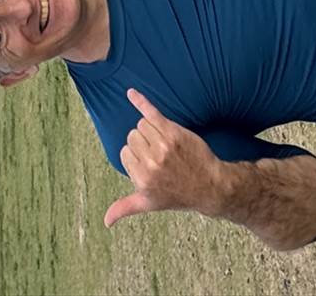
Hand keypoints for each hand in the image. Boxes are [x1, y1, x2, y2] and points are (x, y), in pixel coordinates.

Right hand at [104, 89, 227, 227]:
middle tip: (161, 156)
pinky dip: (141, 102)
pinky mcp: (173, 132)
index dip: (136, 156)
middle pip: (133, 136)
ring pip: (142, 125)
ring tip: (165, 145)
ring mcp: (162, 146)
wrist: (210, 186)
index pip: (125, 152)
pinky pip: (151, 113)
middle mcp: (150, 162)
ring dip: (150, 130)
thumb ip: (124, 208)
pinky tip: (131, 93)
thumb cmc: (178, 195)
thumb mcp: (149, 204)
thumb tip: (105, 222)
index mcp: (141, 179)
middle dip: (143, 142)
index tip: (151, 165)